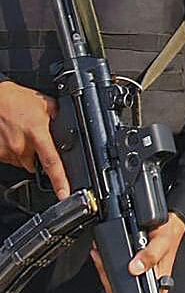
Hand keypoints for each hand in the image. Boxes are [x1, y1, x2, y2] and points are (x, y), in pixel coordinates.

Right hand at [0, 81, 68, 199]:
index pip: (52, 162)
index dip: (59, 181)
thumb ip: (58, 118)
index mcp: (37, 133)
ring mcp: (7, 151)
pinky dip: (12, 150)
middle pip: (36, 164)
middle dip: (38, 155)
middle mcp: (21, 145)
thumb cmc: (15, 99)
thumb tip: (70, 128)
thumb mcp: (45, 104)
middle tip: (35, 137)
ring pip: (22, 161)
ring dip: (25, 152)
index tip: (64, 194)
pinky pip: (9, 157)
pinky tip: (11, 135)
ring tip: (21, 133)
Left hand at [93, 212, 184, 292]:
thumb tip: (136, 268)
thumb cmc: (169, 233)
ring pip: (114, 280)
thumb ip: (151, 255)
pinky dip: (105, 262)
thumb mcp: (163, 242)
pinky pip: (113, 269)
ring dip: (103, 268)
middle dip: (107, 277)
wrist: (169, 222)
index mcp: (157, 282)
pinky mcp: (129, 265)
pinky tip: (102, 254)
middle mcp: (146, 279)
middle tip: (102, 263)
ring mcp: (137, 272)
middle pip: (121, 289)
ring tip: (100, 255)